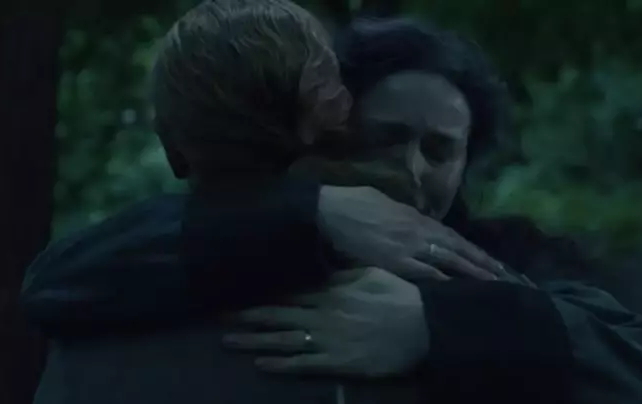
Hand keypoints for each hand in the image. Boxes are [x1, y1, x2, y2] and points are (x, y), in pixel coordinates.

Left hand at [223, 268, 428, 376]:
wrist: (423, 327)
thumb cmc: (400, 297)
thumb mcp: (370, 273)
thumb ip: (342, 273)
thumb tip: (320, 267)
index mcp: (330, 291)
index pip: (288, 291)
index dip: (261, 292)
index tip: (237, 290)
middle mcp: (322, 314)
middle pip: (277, 314)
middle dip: (246, 315)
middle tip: (218, 316)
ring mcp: (327, 340)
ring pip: (283, 339)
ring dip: (254, 341)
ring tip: (228, 341)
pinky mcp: (337, 362)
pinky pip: (303, 364)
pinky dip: (280, 364)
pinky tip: (261, 364)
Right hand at [318, 186, 506, 280]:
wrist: (330, 212)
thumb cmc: (352, 203)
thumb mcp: (384, 203)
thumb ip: (403, 214)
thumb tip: (414, 221)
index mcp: (416, 217)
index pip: (454, 237)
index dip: (474, 250)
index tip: (493, 262)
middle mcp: (420, 231)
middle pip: (460, 249)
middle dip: (485, 264)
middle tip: (509, 277)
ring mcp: (410, 247)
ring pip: (450, 261)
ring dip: (473, 274)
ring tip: (495, 285)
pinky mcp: (395, 261)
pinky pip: (427, 273)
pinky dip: (445, 282)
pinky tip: (460, 291)